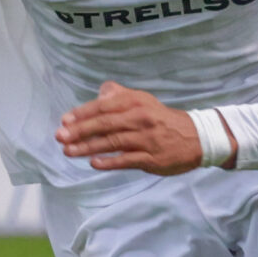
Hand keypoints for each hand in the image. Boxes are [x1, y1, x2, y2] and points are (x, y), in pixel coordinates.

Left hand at [57, 82, 206, 174]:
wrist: (197, 138)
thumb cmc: (163, 120)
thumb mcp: (144, 101)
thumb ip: (120, 96)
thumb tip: (100, 93)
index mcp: (137, 102)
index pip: (105, 106)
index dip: (83, 113)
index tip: (65, 120)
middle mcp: (141, 118)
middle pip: (105, 124)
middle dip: (80, 131)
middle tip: (60, 136)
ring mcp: (147, 139)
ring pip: (113, 143)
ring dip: (88, 147)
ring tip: (69, 151)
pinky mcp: (152, 159)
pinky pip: (127, 160)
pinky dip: (109, 162)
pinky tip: (93, 163)